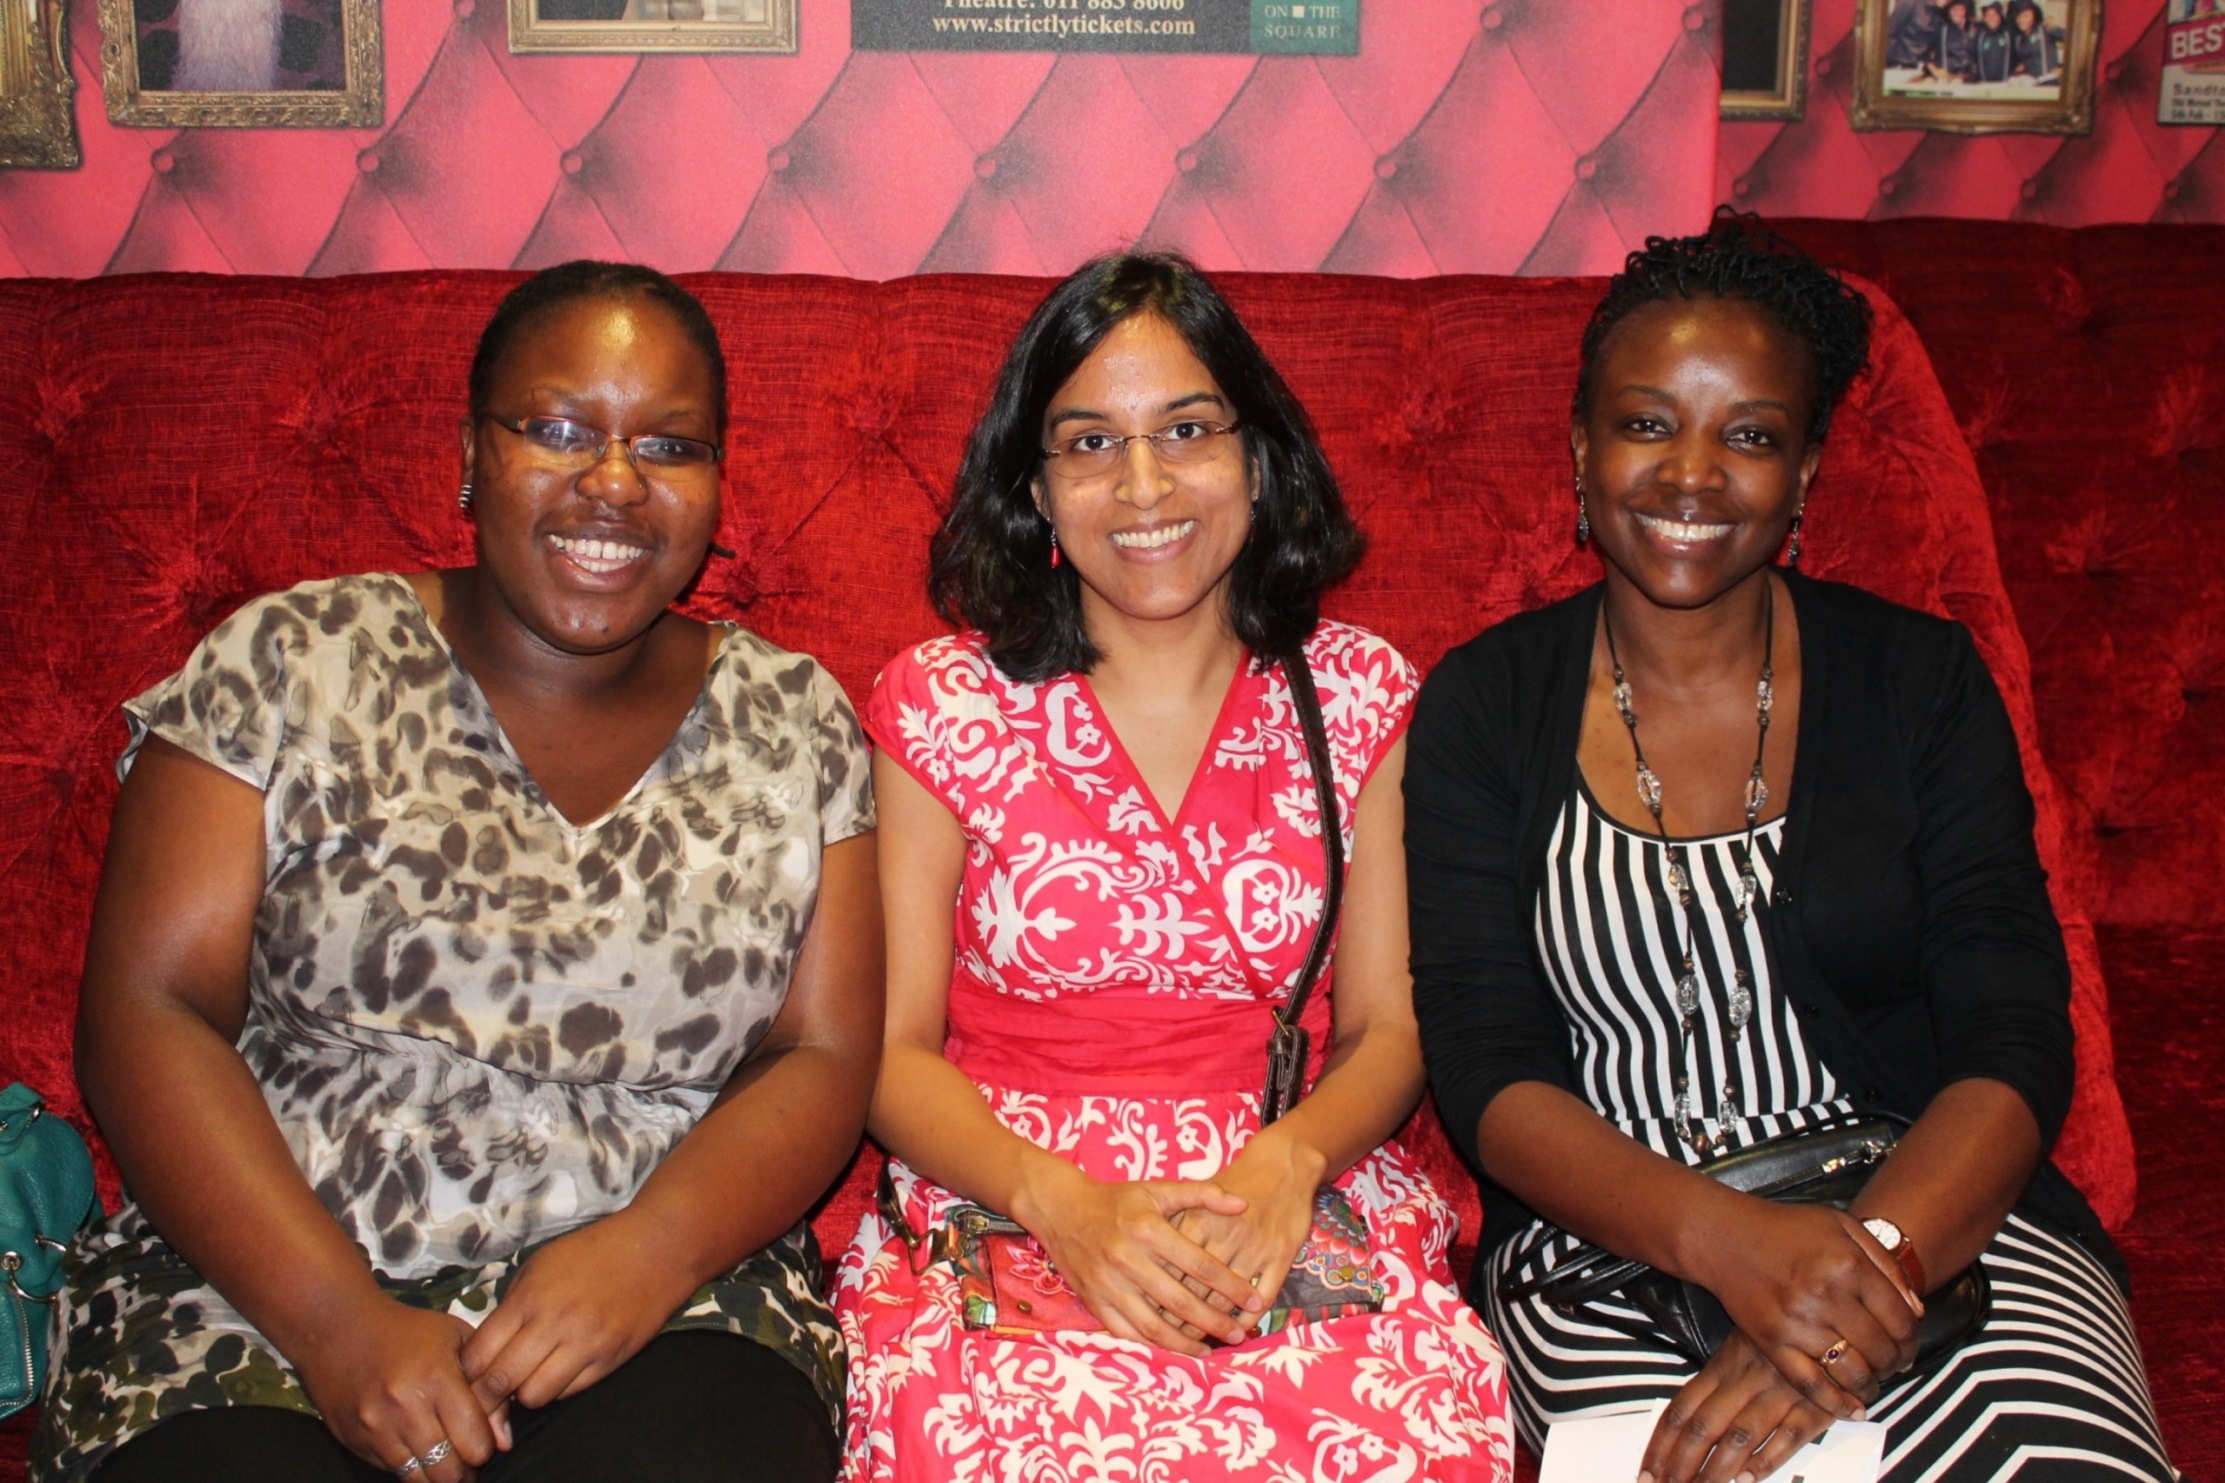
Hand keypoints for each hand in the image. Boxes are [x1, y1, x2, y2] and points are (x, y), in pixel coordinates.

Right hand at [289, 1292, 500, 1481]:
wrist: (339, 1329)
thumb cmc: (408, 1332)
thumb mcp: (458, 1340)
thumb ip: (489, 1387)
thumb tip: (504, 1442)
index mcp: (437, 1379)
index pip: (475, 1443)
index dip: (486, 1447)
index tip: (484, 1440)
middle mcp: (406, 1408)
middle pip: (448, 1471)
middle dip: (464, 1471)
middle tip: (466, 1459)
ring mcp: (377, 1429)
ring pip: (419, 1479)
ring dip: (436, 1474)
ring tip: (444, 1458)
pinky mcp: (356, 1442)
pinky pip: (392, 1471)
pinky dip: (409, 1466)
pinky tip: (415, 1446)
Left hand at [462, 1213, 701, 1413]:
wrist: (657, 1248)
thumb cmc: (593, 1252)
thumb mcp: (540, 1264)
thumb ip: (511, 1305)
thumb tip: (486, 1349)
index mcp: (530, 1298)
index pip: (479, 1355)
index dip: (465, 1373)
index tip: (466, 1375)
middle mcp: (555, 1324)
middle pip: (501, 1383)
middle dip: (488, 1393)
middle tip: (490, 1390)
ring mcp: (586, 1345)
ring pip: (535, 1396)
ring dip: (526, 1391)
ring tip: (530, 1375)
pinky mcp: (611, 1360)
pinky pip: (570, 1392)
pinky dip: (558, 1386)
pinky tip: (559, 1368)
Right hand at [1019, 1170, 1265, 1354]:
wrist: (1061, 1209)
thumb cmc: (1117, 1200)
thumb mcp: (1157, 1188)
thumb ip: (1203, 1194)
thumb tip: (1243, 1204)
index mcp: (1149, 1229)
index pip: (1200, 1264)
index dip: (1231, 1285)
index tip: (1256, 1299)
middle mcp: (1128, 1259)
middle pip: (1181, 1300)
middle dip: (1216, 1321)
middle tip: (1241, 1334)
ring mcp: (1109, 1285)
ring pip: (1154, 1324)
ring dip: (1187, 1342)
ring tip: (1212, 1349)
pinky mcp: (1094, 1302)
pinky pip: (1128, 1333)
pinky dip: (1153, 1346)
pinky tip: (1175, 1349)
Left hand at [1168, 1128, 1324, 1334]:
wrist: (1282, 1165)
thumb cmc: (1235, 1182)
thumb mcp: (1197, 1195)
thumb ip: (1173, 1225)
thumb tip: (1147, 1261)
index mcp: (1197, 1221)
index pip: (1171, 1270)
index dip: (1159, 1298)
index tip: (1151, 1317)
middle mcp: (1224, 1236)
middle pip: (1196, 1290)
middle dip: (1183, 1319)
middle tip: (1175, 1337)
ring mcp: (1254, 1248)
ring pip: (1227, 1299)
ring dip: (1215, 1323)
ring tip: (1205, 1339)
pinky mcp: (1281, 1256)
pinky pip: (1263, 1296)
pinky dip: (1249, 1317)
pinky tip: (1239, 1328)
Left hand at [1641, 1329, 1839, 1482]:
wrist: (1836, 1322)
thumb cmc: (1781, 1344)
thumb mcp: (1739, 1352)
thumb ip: (1713, 1386)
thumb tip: (1678, 1427)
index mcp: (1723, 1366)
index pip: (1681, 1410)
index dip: (1661, 1445)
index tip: (1647, 1472)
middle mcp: (1746, 1379)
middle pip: (1703, 1427)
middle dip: (1681, 1465)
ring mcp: (1779, 1392)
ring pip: (1739, 1435)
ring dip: (1717, 1470)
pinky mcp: (1815, 1404)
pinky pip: (1789, 1435)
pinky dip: (1767, 1459)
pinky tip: (1748, 1479)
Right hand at [1697, 1201, 1920, 1407]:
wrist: (1725, 1236)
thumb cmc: (1787, 1229)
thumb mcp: (1843, 1227)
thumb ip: (1885, 1264)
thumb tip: (1917, 1311)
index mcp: (1849, 1265)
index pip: (1901, 1320)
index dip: (1912, 1341)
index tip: (1907, 1348)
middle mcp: (1826, 1294)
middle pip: (1881, 1350)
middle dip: (1893, 1365)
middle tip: (1891, 1367)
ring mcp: (1797, 1321)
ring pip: (1851, 1372)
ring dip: (1869, 1386)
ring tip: (1871, 1384)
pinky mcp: (1771, 1340)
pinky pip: (1810, 1383)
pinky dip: (1835, 1403)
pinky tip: (1850, 1409)